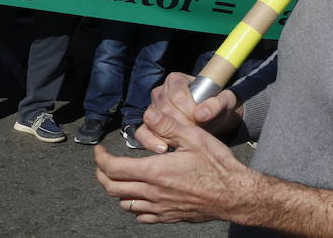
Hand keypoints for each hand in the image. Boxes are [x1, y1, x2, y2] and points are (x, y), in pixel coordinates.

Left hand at [95, 124, 254, 223]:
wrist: (233, 194)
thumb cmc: (217, 165)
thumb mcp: (195, 137)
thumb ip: (169, 126)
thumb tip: (149, 115)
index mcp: (155, 171)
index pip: (114, 167)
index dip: (101, 158)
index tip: (100, 150)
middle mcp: (152, 192)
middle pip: (112, 188)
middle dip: (101, 174)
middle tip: (103, 163)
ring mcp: (159, 208)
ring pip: (124, 203)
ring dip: (118, 190)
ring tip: (123, 178)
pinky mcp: (167, 217)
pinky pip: (140, 216)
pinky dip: (134, 206)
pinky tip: (141, 197)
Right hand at [140, 72, 240, 151]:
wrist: (213, 121)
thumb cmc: (217, 107)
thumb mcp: (224, 102)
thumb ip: (217, 104)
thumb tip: (201, 114)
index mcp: (177, 80)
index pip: (178, 95)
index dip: (188, 110)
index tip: (200, 120)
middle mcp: (161, 92)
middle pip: (164, 108)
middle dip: (180, 123)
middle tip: (193, 133)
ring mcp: (152, 109)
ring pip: (152, 120)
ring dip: (167, 133)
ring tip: (181, 142)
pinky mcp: (148, 125)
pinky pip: (142, 132)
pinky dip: (151, 141)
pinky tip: (164, 148)